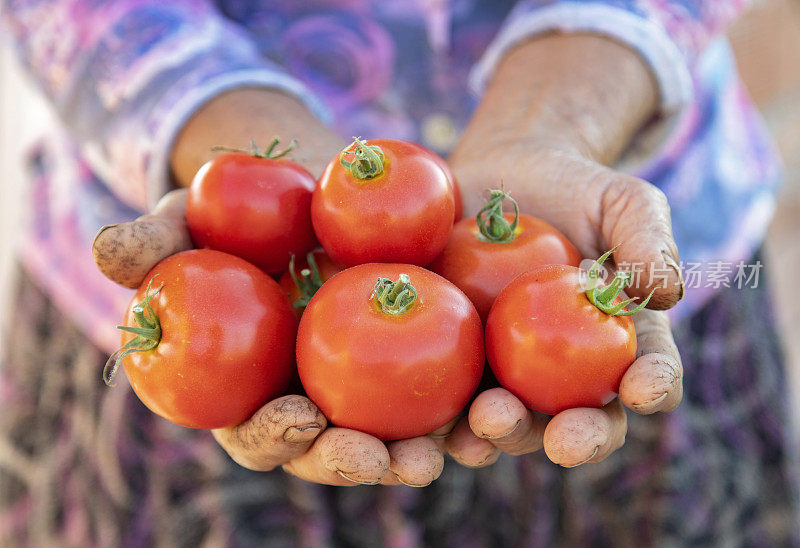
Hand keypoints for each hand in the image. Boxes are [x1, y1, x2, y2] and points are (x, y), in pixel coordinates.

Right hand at [93, 88, 447, 485]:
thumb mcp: (196, 219)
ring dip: (413, 455)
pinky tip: (488, 412)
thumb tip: (107, 252)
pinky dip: (465, 413)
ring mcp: (366, 393)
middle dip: (348, 461)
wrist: (313, 196)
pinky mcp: (420, 370)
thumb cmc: (241, 214)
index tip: (300, 419)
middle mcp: (310, 403)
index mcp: (253, 391)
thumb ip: (157, 242)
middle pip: (328, 452)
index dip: (272, 436)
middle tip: (379, 458)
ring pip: (391, 440)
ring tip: (438, 452)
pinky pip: (445, 401)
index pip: (257, 432)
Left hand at [444, 34, 683, 466]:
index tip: (643, 389)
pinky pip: (444, 393)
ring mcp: (505, 370)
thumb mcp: (622, 202)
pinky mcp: (451, 359)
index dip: (651, 388)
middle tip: (561, 438)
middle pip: (575, 420)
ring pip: (507, 420)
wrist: (501, 175)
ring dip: (499, 434)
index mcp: (617, 342)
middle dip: (573, 437)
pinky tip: (425, 419)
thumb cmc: (574, 189)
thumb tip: (665, 294)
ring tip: (486, 423)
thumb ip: (647, 241)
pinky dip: (436, 414)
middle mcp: (564, 373)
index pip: (647, 376)